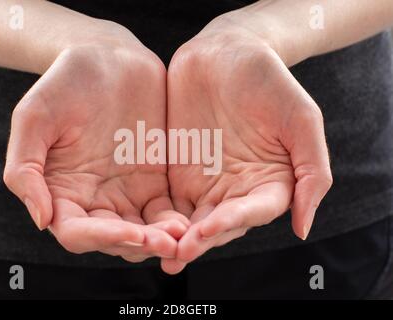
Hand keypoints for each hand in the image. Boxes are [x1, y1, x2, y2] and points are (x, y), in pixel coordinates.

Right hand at [3, 22, 188, 262]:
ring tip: (182, 236)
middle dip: (140, 245)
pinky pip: (166, 211)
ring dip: (162, 240)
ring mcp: (127, 192)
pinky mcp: (154, 181)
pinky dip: (177, 221)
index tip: (131, 234)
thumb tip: (42, 220)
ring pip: (144, 232)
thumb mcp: (34, 118)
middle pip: (115, 240)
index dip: (102, 239)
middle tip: (167, 243)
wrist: (108, 58)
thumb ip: (26, 169)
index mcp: (62, 192)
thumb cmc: (64, 83)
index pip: (77, 233)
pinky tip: (191, 221)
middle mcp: (95, 199)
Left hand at [163, 15, 331, 273]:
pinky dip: (157, 217)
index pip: (252, 213)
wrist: (226, 51)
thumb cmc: (269, 80)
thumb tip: (303, 229)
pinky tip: (141, 226)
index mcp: (269, 183)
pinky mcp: (179, 173)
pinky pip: (168, 200)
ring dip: (174, 237)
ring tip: (154, 249)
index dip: (231, 224)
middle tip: (175, 254)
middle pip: (219, 225)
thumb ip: (312, 173)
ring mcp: (206, 183)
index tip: (206, 230)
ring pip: (191, 220)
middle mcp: (237, 190)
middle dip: (198, 240)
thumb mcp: (301, 120)